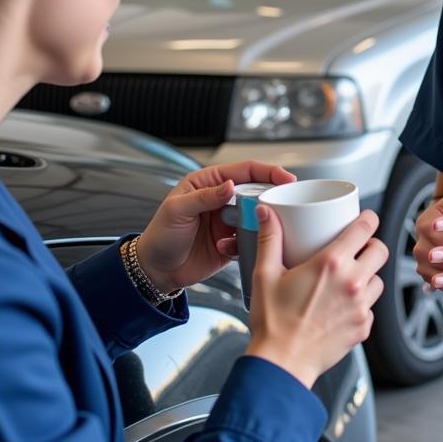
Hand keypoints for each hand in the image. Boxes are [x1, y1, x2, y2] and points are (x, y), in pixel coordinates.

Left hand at [137, 161, 296, 290]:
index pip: (244, 170)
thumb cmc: (160, 235)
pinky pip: (250, 239)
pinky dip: (246, 243)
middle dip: (270, 196)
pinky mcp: (232, 242)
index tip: (286, 177)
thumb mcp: (177, 210)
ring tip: (257, 229)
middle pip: (257, 190)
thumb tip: (229, 185)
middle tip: (282, 204)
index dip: (267, 171)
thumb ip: (204, 196)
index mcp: (209, 182)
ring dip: (260, 222)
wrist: (156, 270)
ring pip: (257, 215)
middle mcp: (222, 199)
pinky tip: (227, 248)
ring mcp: (229, 221)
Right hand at [245, 205, 388, 388]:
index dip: (368, 219)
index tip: (364, 218)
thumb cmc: (273, 322)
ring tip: (349, 277)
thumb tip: (266, 213)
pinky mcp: (363, 328)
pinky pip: (371, 307)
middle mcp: (352, 283)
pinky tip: (343, 304)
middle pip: (381, 251)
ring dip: (368, 274)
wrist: (282, 364)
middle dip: (371, 245)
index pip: (366, 228)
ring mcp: (361, 307)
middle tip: (356, 248)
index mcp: (331, 264)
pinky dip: (362, 303)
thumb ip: (269, 239)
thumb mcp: (265, 274)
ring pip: (379, 280)